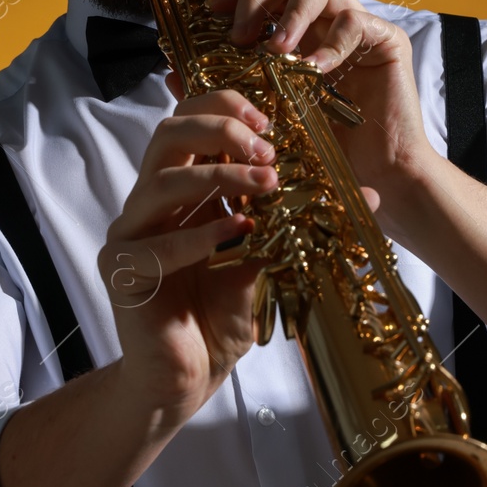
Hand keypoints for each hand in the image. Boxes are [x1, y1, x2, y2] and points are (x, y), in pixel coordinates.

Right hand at [100, 88, 276, 423]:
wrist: (187, 378)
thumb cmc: (221, 316)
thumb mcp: (268, 261)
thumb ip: (298, 224)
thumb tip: (366, 196)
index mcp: (182, 188)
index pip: (191, 122)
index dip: (227, 108)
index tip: (271, 122)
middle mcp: (150, 202)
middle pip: (168, 134)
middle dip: (220, 128)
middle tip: (268, 148)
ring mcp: (130, 234)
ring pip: (161, 182)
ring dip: (218, 176)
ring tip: (266, 185)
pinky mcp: (121, 271)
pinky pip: (153, 246)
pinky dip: (197, 236)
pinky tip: (235, 232)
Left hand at [202, 0, 438, 205]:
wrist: (376, 179)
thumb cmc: (323, 152)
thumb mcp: (265, 116)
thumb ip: (225, 90)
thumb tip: (172, 71)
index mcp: (298, 31)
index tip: (212, 11)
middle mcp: (326, 21)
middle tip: (240, 35)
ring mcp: (359, 26)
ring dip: (291, 10)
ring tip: (276, 49)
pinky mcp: (388, 40)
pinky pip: (356, 20)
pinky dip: (331, 41)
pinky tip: (315, 71)